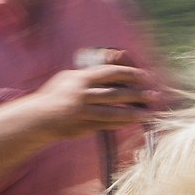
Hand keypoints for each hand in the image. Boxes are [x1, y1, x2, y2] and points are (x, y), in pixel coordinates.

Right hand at [23, 63, 158, 139]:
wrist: (39, 117)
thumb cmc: (56, 95)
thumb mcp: (68, 78)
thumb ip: (88, 75)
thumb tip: (109, 67)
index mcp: (81, 79)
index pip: (110, 73)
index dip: (129, 73)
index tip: (144, 75)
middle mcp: (83, 95)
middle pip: (115, 94)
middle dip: (137, 94)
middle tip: (154, 95)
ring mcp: (83, 112)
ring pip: (113, 112)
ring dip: (133, 113)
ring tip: (148, 113)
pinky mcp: (84, 126)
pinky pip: (106, 125)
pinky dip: (120, 123)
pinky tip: (132, 122)